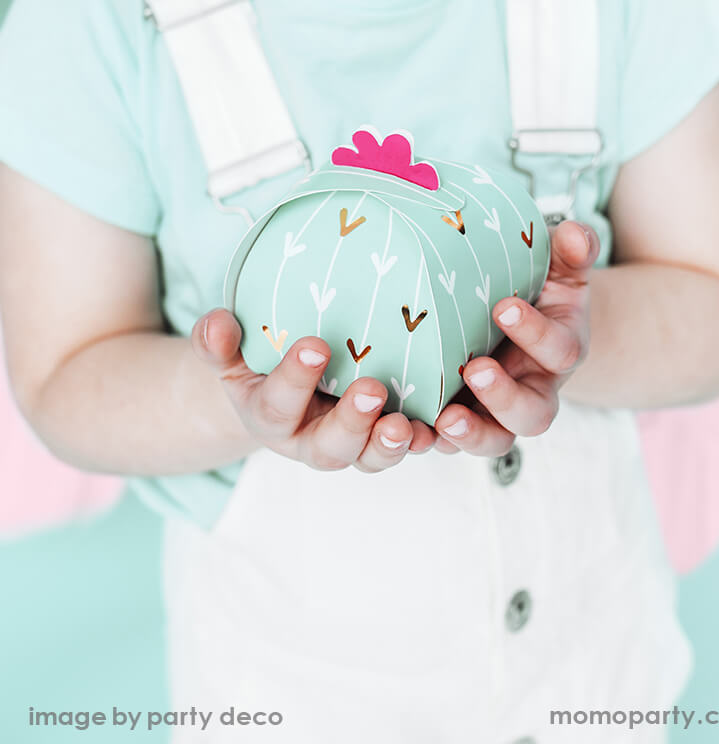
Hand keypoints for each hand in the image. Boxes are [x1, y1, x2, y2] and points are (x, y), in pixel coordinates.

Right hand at [190, 309, 438, 471]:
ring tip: (407, 426)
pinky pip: (402, 448)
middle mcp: (309, 440)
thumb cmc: (256, 363)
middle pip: (329, 447)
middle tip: (373, 389)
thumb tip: (216, 323)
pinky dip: (421, 440)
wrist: (277, 390)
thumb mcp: (230, 355)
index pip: (278, 405)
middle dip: (352, 422)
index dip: (295, 379)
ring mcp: (350, 444)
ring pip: (368, 457)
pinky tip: (438, 427)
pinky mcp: (382, 439)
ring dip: (389, 444)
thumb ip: (217, 342)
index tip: (315, 345)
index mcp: (269, 416)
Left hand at [432, 220, 599, 454]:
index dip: (535, 332)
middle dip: (505, 397)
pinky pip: (451, 441)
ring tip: (443, 420)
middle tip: (475, 370)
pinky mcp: (463, 419)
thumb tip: (578, 233)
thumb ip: (571, 251)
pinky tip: (407, 430)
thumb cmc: (536, 290)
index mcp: (560, 351)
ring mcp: (498, 413)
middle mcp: (535, 390)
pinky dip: (431, 440)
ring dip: (470, 433)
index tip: (504, 308)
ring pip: (495, 439)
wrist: (517, 322)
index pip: (559, 350)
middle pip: (534, 414)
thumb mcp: (557, 268)